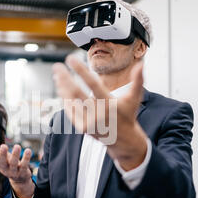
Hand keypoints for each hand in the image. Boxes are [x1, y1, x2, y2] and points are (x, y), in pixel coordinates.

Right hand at [0, 139, 34, 197]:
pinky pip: (24, 165)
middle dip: (3, 155)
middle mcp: (5, 169)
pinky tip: (28, 150)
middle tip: (3, 146)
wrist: (19, 178)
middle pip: (3, 162)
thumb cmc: (8, 163)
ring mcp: (14, 172)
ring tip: (17, 146)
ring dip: (15, 154)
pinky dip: (26, 158)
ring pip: (14, 163)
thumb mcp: (0, 156)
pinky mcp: (23, 172)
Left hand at [52, 54, 147, 170]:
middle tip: (57, 66)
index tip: (71, 58)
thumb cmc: (127, 115)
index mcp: (109, 103)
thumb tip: (141, 65)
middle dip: (65, 78)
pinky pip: (70, 111)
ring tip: (57, 75)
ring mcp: (88, 122)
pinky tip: (61, 89)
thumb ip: (138, 81)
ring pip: (71, 102)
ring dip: (62, 87)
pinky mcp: (82, 128)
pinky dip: (64, 99)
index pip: (92, 83)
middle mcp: (97, 113)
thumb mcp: (134, 98)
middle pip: (76, 93)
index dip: (81, 70)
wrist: (123, 139)